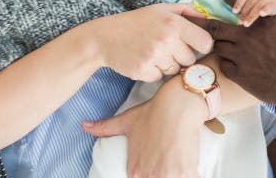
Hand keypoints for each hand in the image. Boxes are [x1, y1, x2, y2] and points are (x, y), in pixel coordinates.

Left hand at [82, 77, 205, 177]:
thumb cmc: (153, 112)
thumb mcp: (127, 121)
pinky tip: (190, 169)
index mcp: (134, 170)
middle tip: (168, 164)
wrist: (178, 104)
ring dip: (177, 173)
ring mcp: (167, 175)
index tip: (157, 167)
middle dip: (164, 174)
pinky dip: (191, 175)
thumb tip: (84, 125)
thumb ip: (105, 127)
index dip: (151, 173)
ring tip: (179, 165)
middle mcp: (148, 175)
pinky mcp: (186, 172)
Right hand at [87, 3, 212, 81]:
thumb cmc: (137, 22)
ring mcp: (154, 56)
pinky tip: (144, 60)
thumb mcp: (161, 9)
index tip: (194, 45)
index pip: (206, 42)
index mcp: (175, 23)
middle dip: (182, 56)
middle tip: (168, 48)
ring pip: (175, 70)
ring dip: (167, 65)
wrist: (105, 37)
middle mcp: (167, 40)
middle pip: (191, 60)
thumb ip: (185, 10)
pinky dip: (153, 72)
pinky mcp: (143, 71)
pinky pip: (159, 78)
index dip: (202, 46)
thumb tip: (207, 18)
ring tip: (154, 53)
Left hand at [192, 1, 275, 104]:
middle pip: (215, 28)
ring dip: (216, 46)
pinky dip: (223, 63)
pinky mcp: (240, 75)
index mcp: (261, 21)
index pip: (238, 3)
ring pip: (218, 47)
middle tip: (191, 21)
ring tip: (211, 46)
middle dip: (202, 24)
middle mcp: (246, 36)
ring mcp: (241, 56)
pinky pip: (223, 66)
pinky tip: (227, 64)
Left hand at [231, 0, 275, 26]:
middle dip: (244, 13)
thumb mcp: (251, 0)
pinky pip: (268, 7)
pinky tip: (261, 14)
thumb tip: (233, 13)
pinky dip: (265, 10)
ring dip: (251, 16)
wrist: (275, 0)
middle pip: (250, 3)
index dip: (238, 4)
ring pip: (257, 7)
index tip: (234, 12)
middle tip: (240, 22)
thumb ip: (243, 6)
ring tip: (246, 24)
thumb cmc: (258, 2)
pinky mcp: (273, 5)